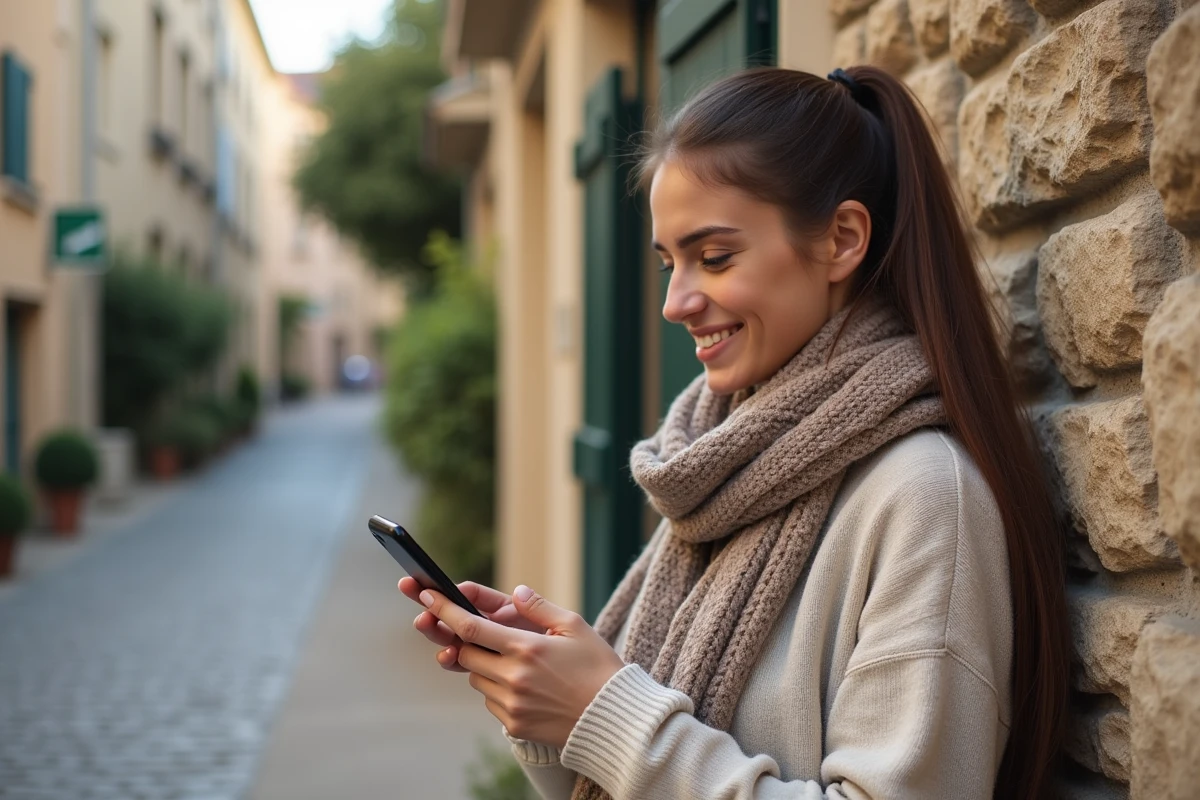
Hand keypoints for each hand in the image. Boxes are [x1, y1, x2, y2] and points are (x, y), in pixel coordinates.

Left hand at [418, 584, 625, 748]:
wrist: (613, 718)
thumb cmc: (598, 667)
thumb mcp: (575, 626)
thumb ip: (540, 607)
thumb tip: (516, 592)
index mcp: (527, 647)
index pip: (471, 626)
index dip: (444, 610)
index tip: (427, 596)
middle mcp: (514, 677)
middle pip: (467, 653)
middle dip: (469, 641)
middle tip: (488, 635)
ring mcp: (512, 704)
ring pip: (476, 678)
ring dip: (485, 665)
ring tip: (518, 663)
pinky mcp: (514, 724)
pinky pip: (490, 701)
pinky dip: (497, 689)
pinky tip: (526, 686)